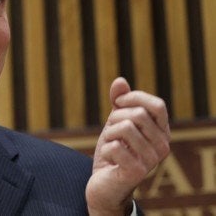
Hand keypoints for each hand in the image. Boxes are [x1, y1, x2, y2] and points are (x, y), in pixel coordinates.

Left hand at [86, 77, 170, 214]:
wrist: (104, 186)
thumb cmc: (113, 152)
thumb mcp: (115, 123)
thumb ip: (119, 102)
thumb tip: (120, 81)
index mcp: (162, 132)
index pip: (157, 105)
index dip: (133, 98)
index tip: (116, 103)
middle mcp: (163, 146)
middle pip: (137, 114)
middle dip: (114, 118)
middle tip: (110, 132)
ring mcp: (152, 160)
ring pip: (124, 128)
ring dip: (108, 135)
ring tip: (110, 146)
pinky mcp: (137, 171)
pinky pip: (114, 146)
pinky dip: (104, 150)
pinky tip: (109, 160)